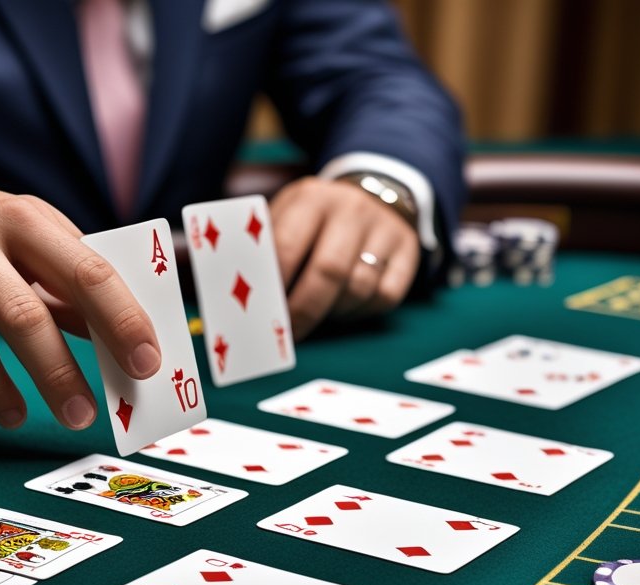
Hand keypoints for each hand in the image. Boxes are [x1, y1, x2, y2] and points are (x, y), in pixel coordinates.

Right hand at [0, 175, 160, 429]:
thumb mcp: (25, 241)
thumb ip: (68, 285)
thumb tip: (122, 340)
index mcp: (32, 219)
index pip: (90, 269)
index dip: (124, 318)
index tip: (148, 361)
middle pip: (44, 303)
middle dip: (82, 360)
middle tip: (111, 404)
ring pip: (2, 329)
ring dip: (44, 379)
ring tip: (73, 415)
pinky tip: (12, 413)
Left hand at [270, 176, 419, 338]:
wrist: (377, 194)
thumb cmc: (316, 220)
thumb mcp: (287, 216)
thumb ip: (262, 248)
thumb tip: (230, 288)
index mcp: (311, 198)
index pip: (287, 246)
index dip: (273, 287)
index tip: (260, 315)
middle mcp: (351, 208)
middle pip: (329, 271)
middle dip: (304, 311)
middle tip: (287, 335)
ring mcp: (384, 228)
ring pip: (359, 288)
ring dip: (333, 312)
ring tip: (318, 313)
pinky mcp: (409, 249)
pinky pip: (385, 297)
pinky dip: (361, 311)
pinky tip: (345, 307)